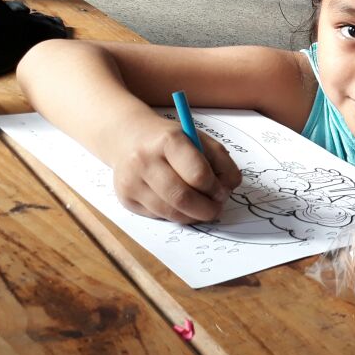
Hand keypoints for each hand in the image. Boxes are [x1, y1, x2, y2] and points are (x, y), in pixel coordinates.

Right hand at [111, 119, 241, 223]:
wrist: (130, 138)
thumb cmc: (171, 140)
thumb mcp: (200, 140)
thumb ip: (221, 161)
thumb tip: (230, 187)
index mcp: (168, 141)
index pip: (197, 174)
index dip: (216, 188)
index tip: (223, 192)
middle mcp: (144, 160)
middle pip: (182, 198)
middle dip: (207, 209)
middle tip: (217, 208)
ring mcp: (131, 181)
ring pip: (170, 212)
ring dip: (193, 215)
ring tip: (203, 207)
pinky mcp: (125, 198)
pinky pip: (158, 216)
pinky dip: (176, 214)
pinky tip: (181, 204)